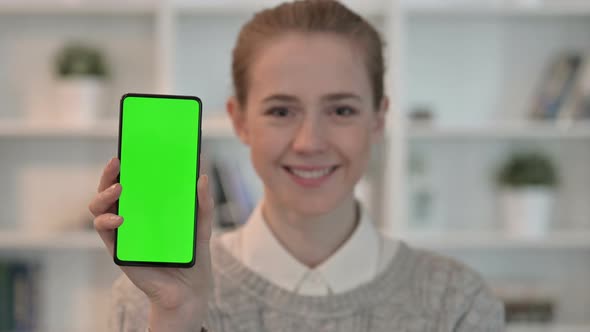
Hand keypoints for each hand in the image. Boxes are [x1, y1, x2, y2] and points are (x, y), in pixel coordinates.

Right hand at [88, 157, 213, 330]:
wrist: (188, 291)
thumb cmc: (193, 256)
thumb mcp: (202, 227)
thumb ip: (203, 204)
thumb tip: (202, 176)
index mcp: (150, 206)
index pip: (135, 180)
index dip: (130, 163)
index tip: (132, 148)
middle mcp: (132, 215)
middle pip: (111, 188)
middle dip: (109, 172)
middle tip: (118, 161)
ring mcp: (122, 231)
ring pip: (99, 206)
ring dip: (104, 193)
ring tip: (119, 188)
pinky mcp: (117, 248)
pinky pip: (103, 229)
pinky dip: (107, 220)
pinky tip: (120, 217)